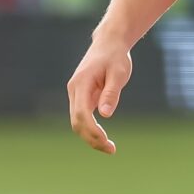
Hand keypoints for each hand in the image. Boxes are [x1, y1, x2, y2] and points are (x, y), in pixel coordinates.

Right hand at [66, 38, 132, 153]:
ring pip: (77, 122)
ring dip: (90, 137)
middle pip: (76, 121)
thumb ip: (111, 93)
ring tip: (109, 148)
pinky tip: (103, 138)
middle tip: (111, 149)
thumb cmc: (116, 57)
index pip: (81, 113)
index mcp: (81, 83)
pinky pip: (82, 117)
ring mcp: (76, 93)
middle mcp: (74, 90)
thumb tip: (105, 115)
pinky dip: (91, 130)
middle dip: (91, 138)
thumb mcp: (119, 73)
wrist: (110, 43)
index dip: (92, 130)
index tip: (107, 141)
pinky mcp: (81, 96)